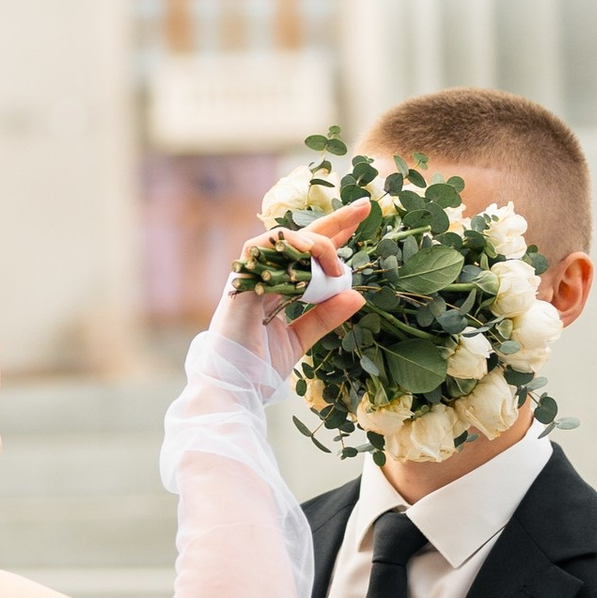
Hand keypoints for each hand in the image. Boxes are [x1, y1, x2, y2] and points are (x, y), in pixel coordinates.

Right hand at [212, 204, 368, 371]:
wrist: (232, 388)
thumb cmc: (258, 367)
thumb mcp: (302, 339)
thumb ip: (326, 316)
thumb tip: (358, 296)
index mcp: (277, 286)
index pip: (309, 254)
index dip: (335, 236)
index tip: (362, 220)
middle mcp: (263, 276)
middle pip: (300, 238)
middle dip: (333, 221)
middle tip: (364, 208)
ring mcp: (250, 277)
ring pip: (281, 239)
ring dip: (312, 242)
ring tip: (335, 262)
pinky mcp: (239, 283)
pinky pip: (258, 250)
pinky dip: (284, 247)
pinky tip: (309, 254)